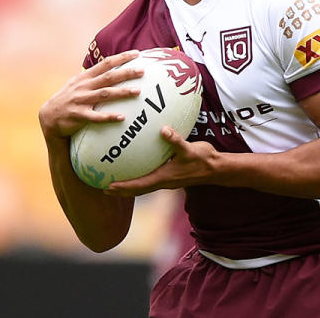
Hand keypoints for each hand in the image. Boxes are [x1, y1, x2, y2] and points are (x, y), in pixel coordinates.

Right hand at [38, 50, 143, 141]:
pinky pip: (96, 117)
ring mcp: (81, 100)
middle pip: (108, 77)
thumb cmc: (68, 99)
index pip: (106, 63)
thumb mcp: (77, 84)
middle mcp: (84, 87)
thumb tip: (112, 68)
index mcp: (85, 77)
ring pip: (104, 94)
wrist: (49, 117)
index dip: (122, 58)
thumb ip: (93, 77)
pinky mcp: (79, 115)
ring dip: (121, 92)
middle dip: (126, 73)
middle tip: (143, 71)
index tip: (137, 54)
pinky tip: (122, 117)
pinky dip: (109, 117)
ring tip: (138, 92)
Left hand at [104, 126, 219, 196]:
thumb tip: (163, 130)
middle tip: (102, 189)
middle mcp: (163, 182)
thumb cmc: (203, 159)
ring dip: (128, 186)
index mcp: (164, 178)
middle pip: (137, 190)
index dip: (123, 187)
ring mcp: (167, 181)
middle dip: (120, 191)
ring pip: (143, 186)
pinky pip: (150, 179)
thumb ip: (175, 140)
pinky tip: (135, 168)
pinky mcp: (170, 176)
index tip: (108, 188)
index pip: (139, 185)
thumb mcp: (189, 149)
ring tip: (113, 182)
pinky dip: (139, 178)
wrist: (217, 168)